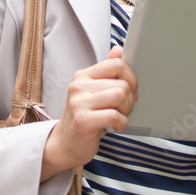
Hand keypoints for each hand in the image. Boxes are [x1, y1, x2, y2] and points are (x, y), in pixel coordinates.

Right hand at [41, 46, 137, 179]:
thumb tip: (118, 49)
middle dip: (130, 99)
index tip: (130, 90)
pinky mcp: (83, 121)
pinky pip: (115, 116)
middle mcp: (79, 86)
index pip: (116, 64)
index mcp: (83, 76)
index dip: (130, 77)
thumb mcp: (94, 91)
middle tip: (122, 109)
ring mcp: (79, 103)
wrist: (65, 145)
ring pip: (120, 96)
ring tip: (118, 117)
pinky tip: (115, 127)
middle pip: (122, 83)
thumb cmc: (83, 117)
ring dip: (126, 111)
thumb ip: (106, 71)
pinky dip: (121, 123)